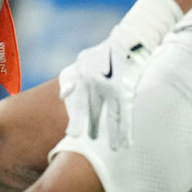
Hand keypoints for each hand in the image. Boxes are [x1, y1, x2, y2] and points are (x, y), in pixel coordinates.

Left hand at [60, 33, 152, 149]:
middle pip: (94, 112)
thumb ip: (72, 78)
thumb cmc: (105, 52)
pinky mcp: (129, 90)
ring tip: (114, 149)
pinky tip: (127, 142)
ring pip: (113, 117)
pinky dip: (127, 129)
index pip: (80, 104)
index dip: (77, 120)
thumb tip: (62, 95)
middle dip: (92, 128)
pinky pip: (127, 114)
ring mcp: (114, 88)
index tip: (72, 134)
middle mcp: (98, 85)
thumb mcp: (84, 60)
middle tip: (89, 143)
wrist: (129, 41)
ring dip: (113, 135)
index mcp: (86, 78)